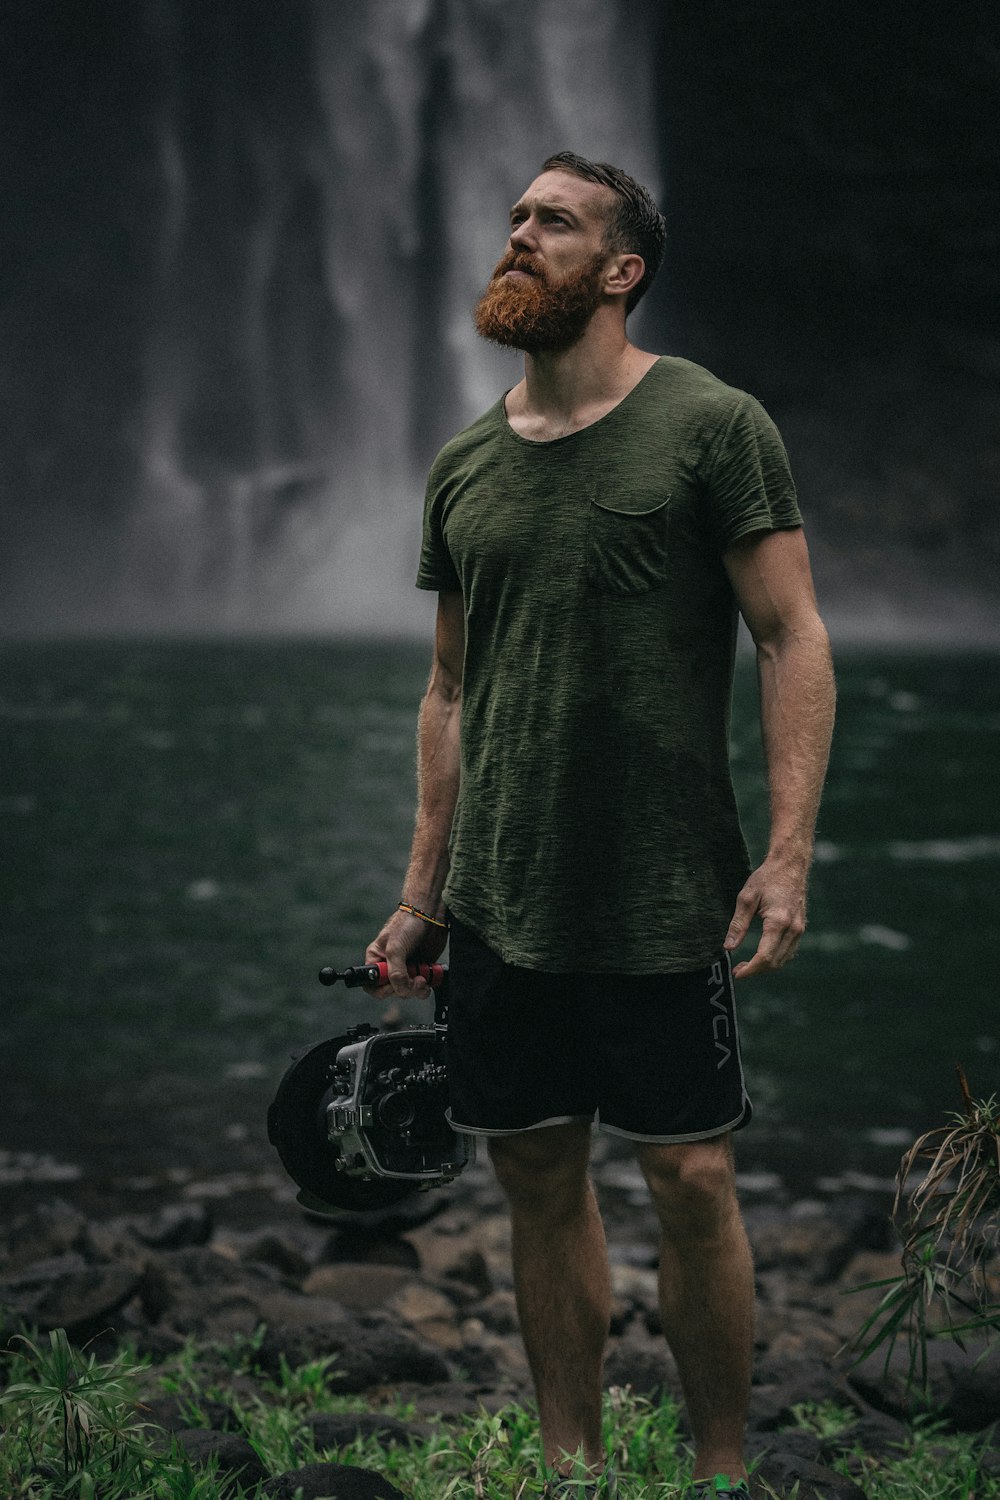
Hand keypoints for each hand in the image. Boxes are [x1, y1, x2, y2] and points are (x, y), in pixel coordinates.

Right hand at [364, 908, 448, 999]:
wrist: (430, 915)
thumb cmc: (407, 924)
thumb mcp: (396, 948)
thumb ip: (395, 972)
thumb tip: (400, 990)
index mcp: (376, 960)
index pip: (371, 985)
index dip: (381, 990)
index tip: (393, 987)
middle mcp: (390, 967)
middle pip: (392, 991)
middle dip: (404, 989)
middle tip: (415, 979)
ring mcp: (406, 969)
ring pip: (407, 992)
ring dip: (416, 989)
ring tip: (423, 978)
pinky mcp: (420, 970)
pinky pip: (421, 988)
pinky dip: (426, 987)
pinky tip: (428, 977)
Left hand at [723, 855, 806, 979]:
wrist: (790, 865)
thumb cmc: (767, 878)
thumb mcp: (746, 898)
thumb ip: (738, 925)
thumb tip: (728, 947)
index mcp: (778, 922)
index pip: (765, 957)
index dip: (750, 970)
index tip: (736, 974)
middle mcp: (793, 929)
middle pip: (775, 963)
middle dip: (756, 970)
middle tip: (737, 969)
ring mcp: (799, 929)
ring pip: (783, 959)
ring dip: (766, 966)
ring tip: (746, 964)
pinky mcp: (801, 928)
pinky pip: (789, 951)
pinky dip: (775, 958)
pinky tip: (761, 954)